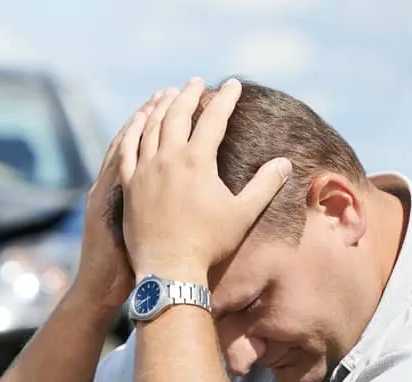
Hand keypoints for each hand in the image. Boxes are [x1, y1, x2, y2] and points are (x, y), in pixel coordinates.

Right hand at [72, 91, 164, 309]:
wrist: (101, 288)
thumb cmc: (123, 268)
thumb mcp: (135, 231)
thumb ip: (152, 209)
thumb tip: (180, 197)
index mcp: (121, 190)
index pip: (140, 148)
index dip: (156, 124)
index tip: (174, 102)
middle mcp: (114, 186)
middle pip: (136, 139)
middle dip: (154, 112)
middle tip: (173, 88)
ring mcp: (108, 193)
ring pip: (125, 147)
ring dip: (143, 120)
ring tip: (162, 97)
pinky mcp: (107, 205)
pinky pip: (116, 166)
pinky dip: (127, 145)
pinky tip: (142, 127)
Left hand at [117, 77, 291, 282]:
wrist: (168, 269)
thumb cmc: (209, 244)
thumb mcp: (243, 214)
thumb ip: (265, 185)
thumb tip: (284, 163)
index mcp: (197, 161)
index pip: (214, 118)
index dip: (225, 99)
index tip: (232, 85)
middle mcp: (167, 159)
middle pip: (177, 114)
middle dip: (189, 94)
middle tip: (196, 82)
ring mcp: (144, 170)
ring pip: (150, 127)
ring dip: (160, 106)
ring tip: (168, 94)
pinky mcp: (128, 184)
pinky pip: (127, 148)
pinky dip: (134, 129)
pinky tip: (138, 120)